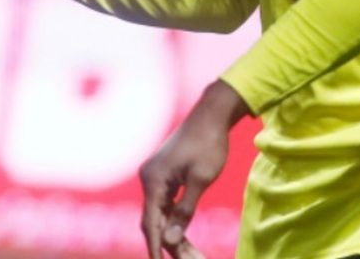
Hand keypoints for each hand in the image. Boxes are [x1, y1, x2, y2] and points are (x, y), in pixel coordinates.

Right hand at [140, 81, 249, 258]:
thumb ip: (184, 212)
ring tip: (193, 255)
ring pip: (159, 214)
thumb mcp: (201, 180)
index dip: (156, 249)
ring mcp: (154, 176)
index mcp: (154, 180)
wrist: (211, 116)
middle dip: (169, 245)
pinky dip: (174, 220)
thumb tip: (170, 240)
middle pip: (154, 221)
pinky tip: (185, 236)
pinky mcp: (163, 174)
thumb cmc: (209, 145)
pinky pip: (164, 204)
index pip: (150, 224)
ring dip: (173, 235)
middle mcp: (148, 178)